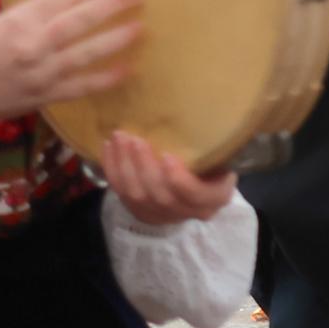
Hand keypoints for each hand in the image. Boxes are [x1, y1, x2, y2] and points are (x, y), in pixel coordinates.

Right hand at [0, 0, 142, 149]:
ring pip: (85, 53)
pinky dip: (105, 79)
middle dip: (110, 6)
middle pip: (78, 21)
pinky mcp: (44, 97)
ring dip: (115, 40)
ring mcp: (40, 73)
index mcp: (16, 21)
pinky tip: (128, 70)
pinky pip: (82, 87)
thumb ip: (30, 6)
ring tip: (140, 27)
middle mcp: (31, 45)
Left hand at [101, 127, 237, 226]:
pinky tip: (109, 147)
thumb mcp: (220, 153)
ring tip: (119, 137)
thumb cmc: (211, 160)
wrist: (196, 182)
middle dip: (144, 166)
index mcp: (214, 197)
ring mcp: (162, 214)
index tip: (167, 155)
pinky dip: (112, 170)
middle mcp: (189, 211)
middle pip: (162, 196)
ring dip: (125, 166)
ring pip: (138, 196)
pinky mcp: (140, 210)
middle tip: (134, 139)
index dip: (179, 180)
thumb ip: (213, 144)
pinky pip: (121, 193)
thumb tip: (204, 112)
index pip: (196, 195)